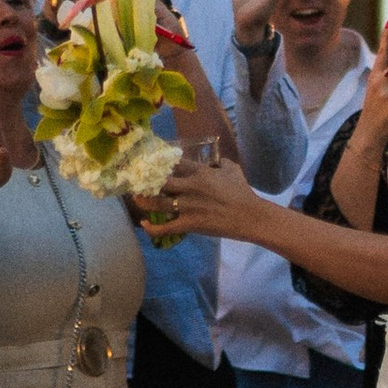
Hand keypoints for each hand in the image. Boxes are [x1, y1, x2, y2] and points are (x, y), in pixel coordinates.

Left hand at [137, 154, 260, 242]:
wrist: (250, 216)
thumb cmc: (243, 193)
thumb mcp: (233, 170)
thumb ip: (222, 162)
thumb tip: (216, 159)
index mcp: (200, 172)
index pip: (175, 162)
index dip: (161, 161)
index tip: (151, 161)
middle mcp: (190, 187)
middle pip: (161, 181)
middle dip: (147, 180)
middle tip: (139, 180)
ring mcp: (188, 206)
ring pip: (157, 203)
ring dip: (143, 201)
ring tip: (136, 198)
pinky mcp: (189, 224)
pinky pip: (164, 228)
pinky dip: (151, 228)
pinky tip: (144, 224)